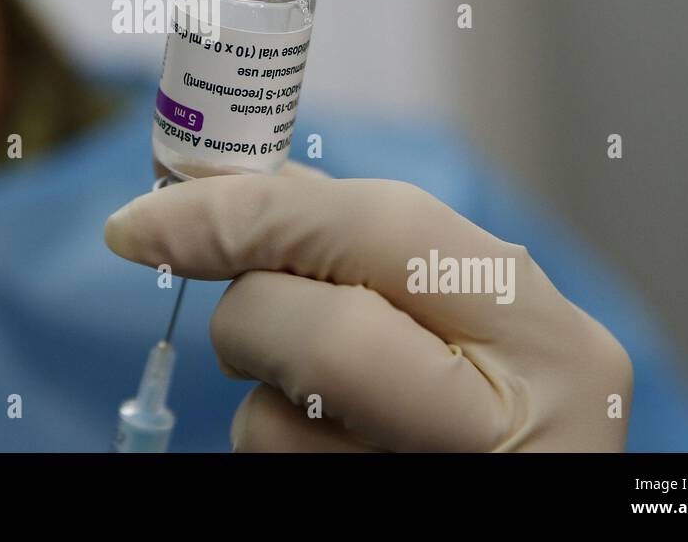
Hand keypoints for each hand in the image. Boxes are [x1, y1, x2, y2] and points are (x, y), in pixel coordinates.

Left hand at [105, 165, 632, 451]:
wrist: (532, 498)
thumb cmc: (491, 400)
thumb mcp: (469, 314)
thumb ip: (356, 239)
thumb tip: (224, 180)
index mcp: (543, 334)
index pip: (381, 229)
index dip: (249, 213)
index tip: (144, 217)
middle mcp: (513, 425)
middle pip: (327, 335)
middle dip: (252, 315)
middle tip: (248, 323)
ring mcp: (449, 488)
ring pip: (274, 424)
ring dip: (261, 398)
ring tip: (327, 406)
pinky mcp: (381, 521)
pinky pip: (270, 469)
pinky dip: (272, 446)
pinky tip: (330, 450)